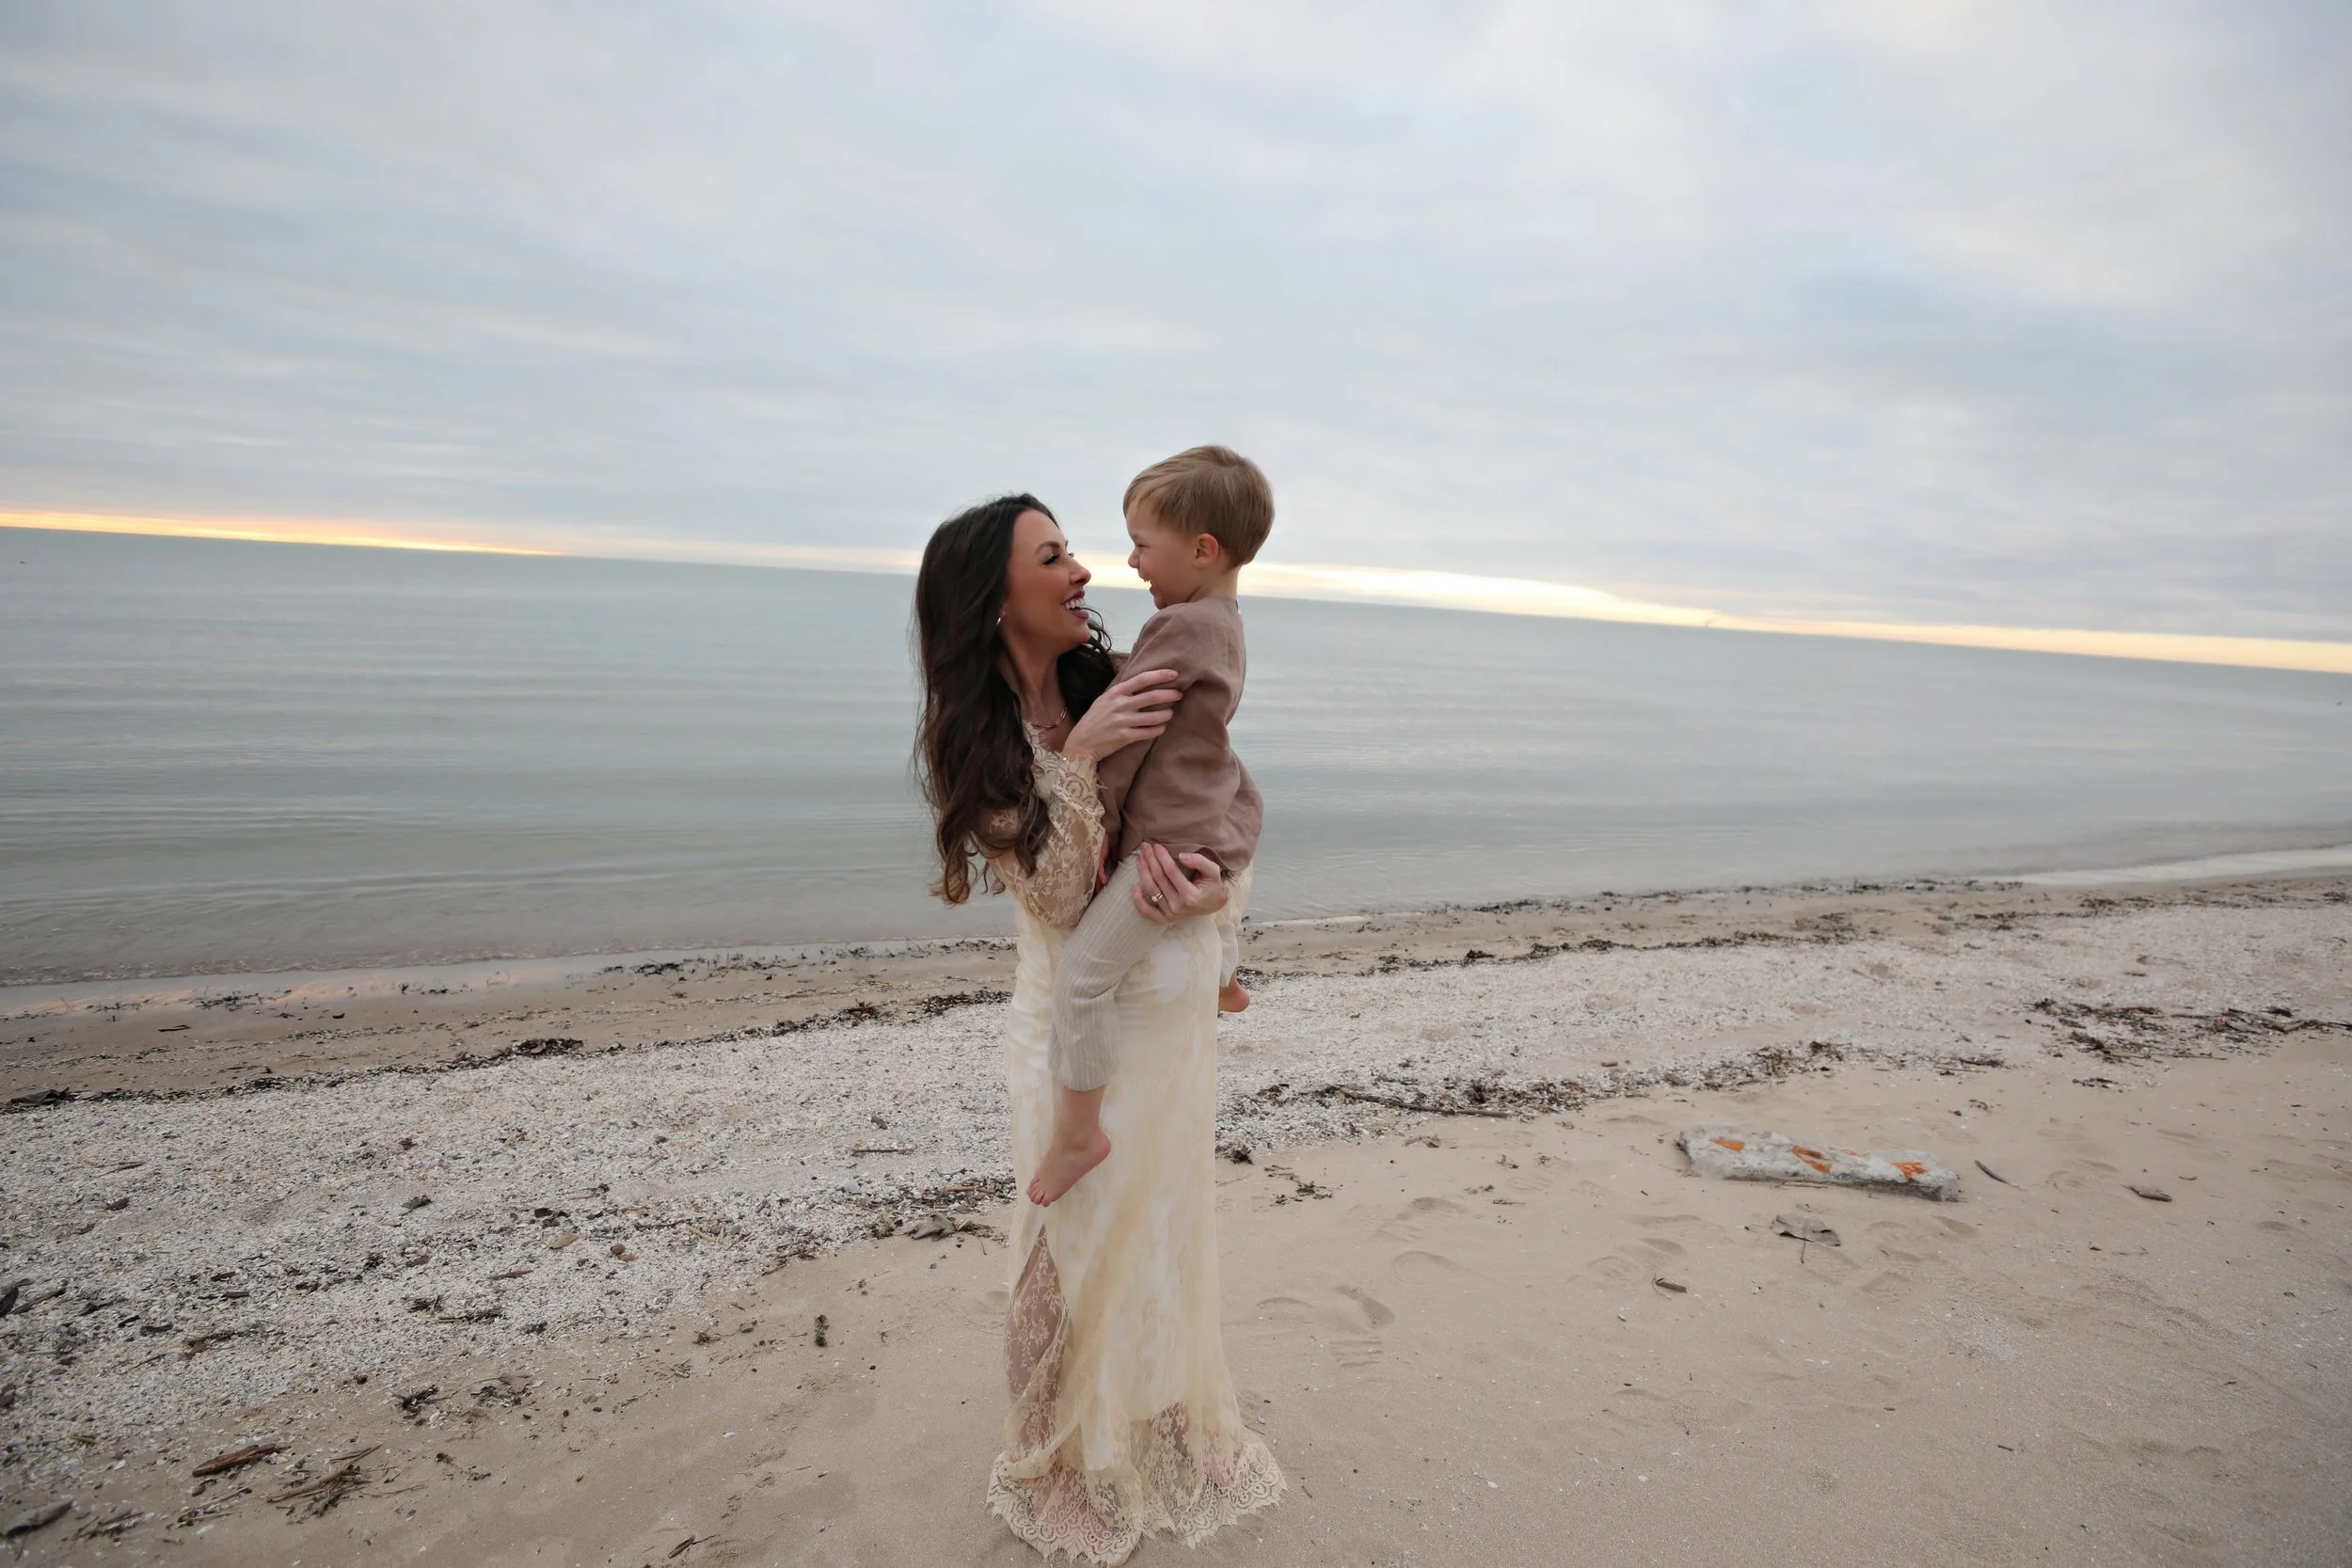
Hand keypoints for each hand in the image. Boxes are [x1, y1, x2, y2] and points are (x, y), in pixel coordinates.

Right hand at [1062, 667, 1179, 763]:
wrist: (1081, 743)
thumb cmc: (1095, 720)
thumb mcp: (1104, 700)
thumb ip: (1122, 692)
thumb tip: (1144, 683)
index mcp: (1115, 692)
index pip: (1142, 679)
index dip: (1160, 675)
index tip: (1174, 674)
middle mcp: (1120, 705)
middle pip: (1152, 696)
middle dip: (1170, 694)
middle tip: (1179, 694)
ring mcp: (1123, 721)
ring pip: (1154, 716)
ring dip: (1167, 714)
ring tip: (1170, 713)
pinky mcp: (1125, 737)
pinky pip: (1149, 732)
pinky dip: (1159, 729)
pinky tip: (1162, 727)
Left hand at [1132, 843, 1229, 924]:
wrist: (1214, 905)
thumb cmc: (1213, 885)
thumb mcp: (1213, 870)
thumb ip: (1199, 861)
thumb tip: (1181, 856)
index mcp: (1190, 896)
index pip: (1171, 872)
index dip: (1162, 858)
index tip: (1156, 846)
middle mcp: (1178, 907)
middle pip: (1158, 879)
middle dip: (1150, 860)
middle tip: (1145, 846)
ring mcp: (1171, 914)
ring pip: (1151, 890)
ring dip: (1143, 872)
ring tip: (1140, 858)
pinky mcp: (1166, 919)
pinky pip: (1148, 911)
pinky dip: (1138, 900)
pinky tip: (1133, 886)